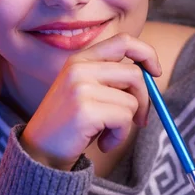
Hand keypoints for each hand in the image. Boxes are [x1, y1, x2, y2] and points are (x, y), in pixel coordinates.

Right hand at [20, 32, 161, 170]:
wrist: (39, 153)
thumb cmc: (70, 125)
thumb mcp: (87, 92)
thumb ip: (113, 79)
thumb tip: (152, 75)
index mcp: (80, 59)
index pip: (123, 41)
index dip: (146, 53)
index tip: (156, 72)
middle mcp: (79, 68)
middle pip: (135, 74)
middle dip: (144, 100)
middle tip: (138, 120)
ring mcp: (80, 87)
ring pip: (132, 100)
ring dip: (127, 124)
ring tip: (107, 134)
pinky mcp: (85, 109)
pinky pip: (124, 119)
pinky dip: (119, 136)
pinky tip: (102, 143)